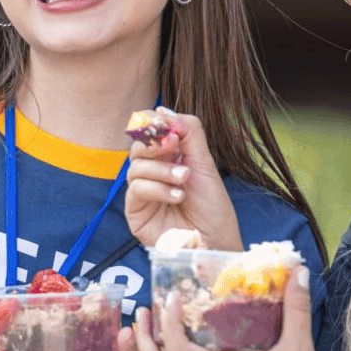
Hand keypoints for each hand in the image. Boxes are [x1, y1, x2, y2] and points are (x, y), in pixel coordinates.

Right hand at [124, 110, 242, 250]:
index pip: (150, 134)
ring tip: (184, 179)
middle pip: (138, 147)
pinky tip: (177, 196)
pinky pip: (136, 189)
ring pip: (135, 167)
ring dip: (161, 170)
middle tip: (174, 146)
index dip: (152, 124)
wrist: (216, 240)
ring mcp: (143, 192)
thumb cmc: (212, 207)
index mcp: (169, 159)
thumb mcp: (205, 164)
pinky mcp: (136, 211)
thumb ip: (188, 134)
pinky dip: (157, 188)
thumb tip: (164, 110)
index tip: (163, 122)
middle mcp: (153, 173)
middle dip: (155, 144)